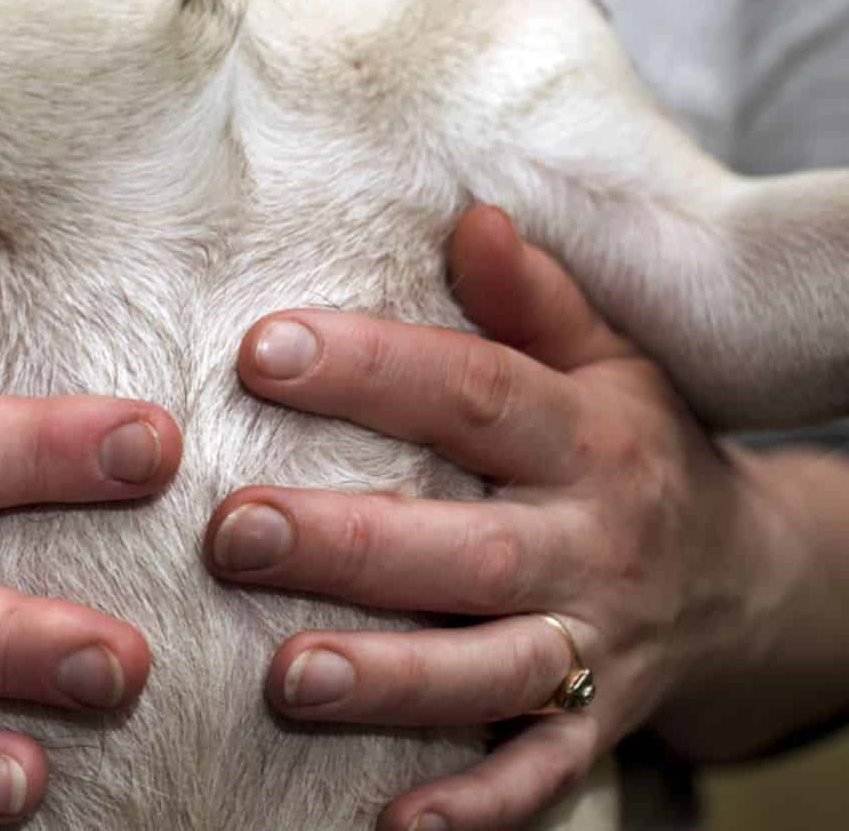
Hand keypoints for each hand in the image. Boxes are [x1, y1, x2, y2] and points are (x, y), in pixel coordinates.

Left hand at [208, 206, 793, 829]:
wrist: (748, 579)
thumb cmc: (638, 447)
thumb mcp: (607, 361)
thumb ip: (533, 297)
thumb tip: (467, 213)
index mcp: (587, 437)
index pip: (475, 393)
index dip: (373, 369)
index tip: (261, 349)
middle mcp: (591, 543)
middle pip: (467, 545)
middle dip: (351, 545)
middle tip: (234, 532)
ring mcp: (593, 644)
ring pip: (492, 669)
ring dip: (392, 680)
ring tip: (287, 680)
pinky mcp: (592, 723)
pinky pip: (537, 776)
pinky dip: (473, 805)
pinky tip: (390, 822)